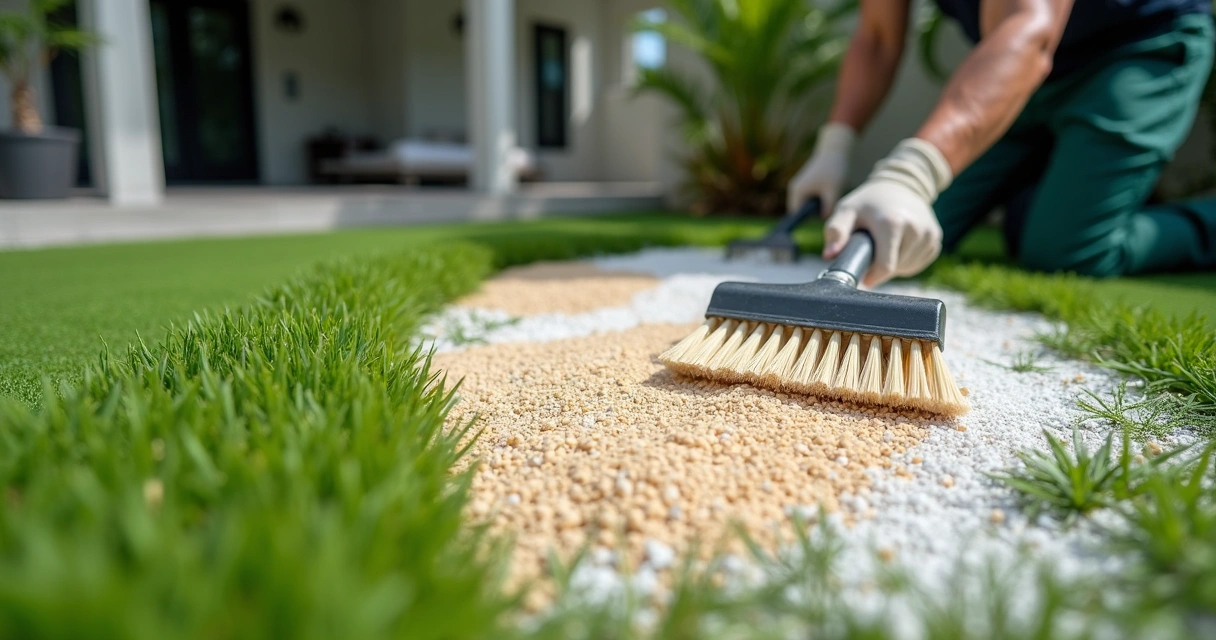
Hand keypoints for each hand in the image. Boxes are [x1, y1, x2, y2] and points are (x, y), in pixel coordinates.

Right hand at [787, 122, 855, 215]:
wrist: (834, 151)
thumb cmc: (833, 170)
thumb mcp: (833, 190)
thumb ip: (828, 207)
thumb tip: (824, 219)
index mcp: (797, 192)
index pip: (797, 215)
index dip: (809, 219)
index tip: (822, 217)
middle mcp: (794, 190)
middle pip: (802, 211)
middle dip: (815, 212)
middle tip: (830, 205)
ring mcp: (799, 187)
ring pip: (807, 205)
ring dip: (818, 205)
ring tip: (830, 197)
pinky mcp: (805, 185)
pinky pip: (810, 199)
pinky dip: (819, 199)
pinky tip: (829, 193)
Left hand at [823, 138, 953, 286]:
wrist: (900, 184)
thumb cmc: (869, 202)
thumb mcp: (847, 211)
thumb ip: (836, 232)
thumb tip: (830, 255)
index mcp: (892, 223)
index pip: (885, 267)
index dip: (872, 276)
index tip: (864, 275)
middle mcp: (915, 229)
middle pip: (896, 269)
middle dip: (881, 267)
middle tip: (873, 249)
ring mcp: (929, 234)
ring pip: (908, 267)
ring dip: (895, 264)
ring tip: (886, 244)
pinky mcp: (935, 238)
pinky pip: (919, 262)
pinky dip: (907, 260)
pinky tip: (899, 245)